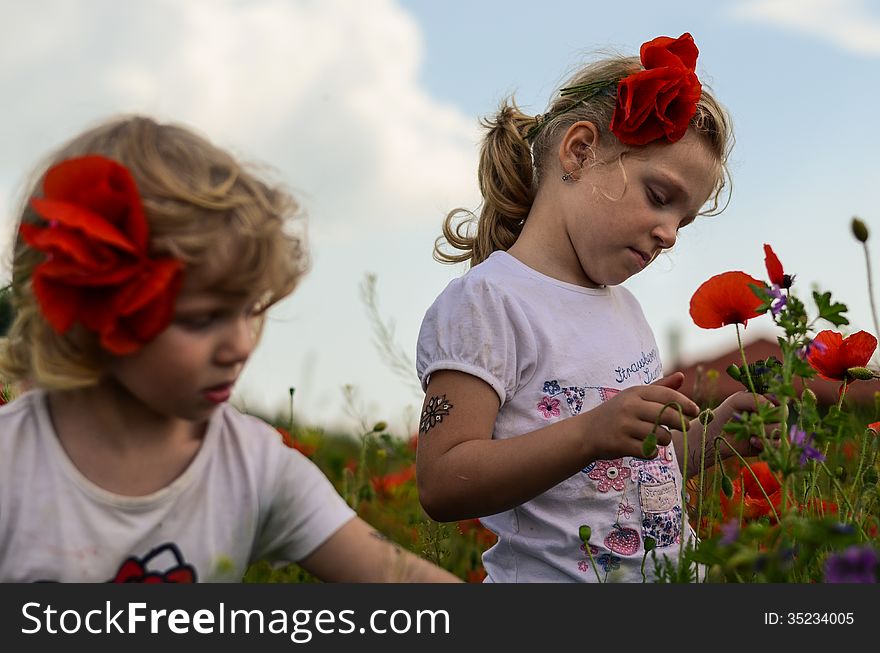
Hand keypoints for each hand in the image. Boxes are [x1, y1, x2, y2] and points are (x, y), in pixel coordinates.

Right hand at [583, 372, 698, 459]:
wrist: (586, 433)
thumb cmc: (616, 413)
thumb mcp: (634, 397)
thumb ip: (659, 388)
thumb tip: (682, 377)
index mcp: (635, 393)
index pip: (667, 395)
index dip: (685, 403)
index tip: (695, 411)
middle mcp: (630, 407)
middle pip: (668, 416)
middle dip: (681, 423)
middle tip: (685, 427)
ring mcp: (624, 425)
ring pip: (661, 436)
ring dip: (665, 440)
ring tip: (658, 438)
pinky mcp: (621, 444)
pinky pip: (649, 451)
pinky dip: (652, 452)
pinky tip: (646, 448)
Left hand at [705, 391, 779, 458]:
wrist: (717, 433)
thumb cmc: (727, 413)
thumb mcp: (738, 400)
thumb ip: (755, 398)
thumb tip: (773, 408)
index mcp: (766, 403)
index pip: (781, 400)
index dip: (775, 401)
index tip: (764, 402)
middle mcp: (772, 416)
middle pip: (783, 415)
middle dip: (769, 417)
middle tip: (754, 418)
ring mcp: (771, 431)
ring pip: (781, 430)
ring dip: (765, 430)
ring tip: (750, 431)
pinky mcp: (768, 444)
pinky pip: (776, 444)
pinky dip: (764, 442)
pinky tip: (752, 440)